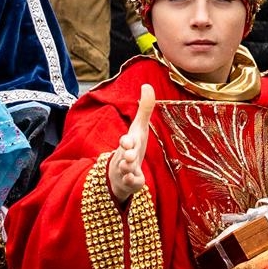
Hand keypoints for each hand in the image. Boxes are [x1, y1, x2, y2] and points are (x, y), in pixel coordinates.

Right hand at [106, 85, 155, 204]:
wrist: (120, 171)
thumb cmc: (133, 146)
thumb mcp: (139, 128)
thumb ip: (145, 108)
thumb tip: (147, 85)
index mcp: (128, 143)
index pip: (126, 141)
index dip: (126, 141)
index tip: (126, 141)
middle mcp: (125, 156)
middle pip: (124, 155)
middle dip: (126, 155)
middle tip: (129, 154)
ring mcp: (127, 170)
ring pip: (126, 169)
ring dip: (127, 167)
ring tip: (130, 165)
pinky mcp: (132, 182)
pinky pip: (132, 183)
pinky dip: (133, 181)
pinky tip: (136, 180)